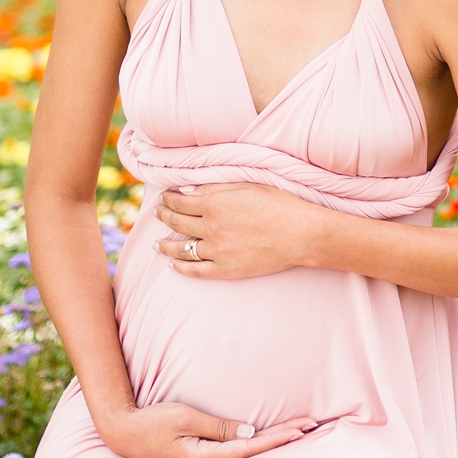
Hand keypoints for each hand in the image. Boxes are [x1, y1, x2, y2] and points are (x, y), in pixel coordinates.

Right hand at [103, 398, 317, 457]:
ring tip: (300, 431)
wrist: (125, 433)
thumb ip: (218, 427)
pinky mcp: (202, 457)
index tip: (300, 430)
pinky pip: (236, 451)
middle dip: (284, 438)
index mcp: (205, 457)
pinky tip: (269, 439)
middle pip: (255, 452)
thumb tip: (250, 433)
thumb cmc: (152, 422)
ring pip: (247, 453)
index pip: (251, 447)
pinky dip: (256, 444)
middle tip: (313, 425)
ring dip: (272, 441)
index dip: (278, 438)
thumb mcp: (185, 418)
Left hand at [158, 182, 332, 281]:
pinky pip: (196, 271)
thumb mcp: (246, 187)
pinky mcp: (226, 270)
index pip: (180, 202)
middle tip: (157, 214)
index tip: (164, 198)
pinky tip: (174, 265)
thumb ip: (215, 189)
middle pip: (177, 223)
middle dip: (164, 217)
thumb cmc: (278, 205)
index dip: (169, 199)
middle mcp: (210, 228)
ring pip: (182, 250)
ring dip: (166, 246)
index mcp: (214, 204)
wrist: (300, 234)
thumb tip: (189, 192)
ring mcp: (216, 251)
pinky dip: (182, 268)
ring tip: (157, 245)